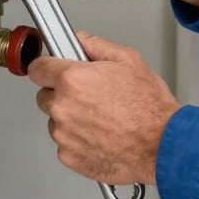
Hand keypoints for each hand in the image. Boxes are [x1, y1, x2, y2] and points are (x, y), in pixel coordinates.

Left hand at [29, 32, 179, 185]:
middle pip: (45, 96)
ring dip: (70, 118)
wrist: (161, 144)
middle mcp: (63, 108)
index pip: (37, 69)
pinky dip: (78, 139)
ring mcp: (64, 135)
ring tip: (101, 117)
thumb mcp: (128, 60)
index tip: (51, 69)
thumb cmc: (149, 106)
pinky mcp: (70, 157)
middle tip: (89, 94)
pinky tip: (101, 134)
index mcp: (72, 80)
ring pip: (56, 122)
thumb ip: (97, 46)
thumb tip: (81, 41)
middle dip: (61, 93)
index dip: (46, 66)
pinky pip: (65, 144)